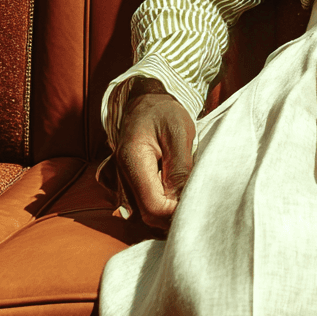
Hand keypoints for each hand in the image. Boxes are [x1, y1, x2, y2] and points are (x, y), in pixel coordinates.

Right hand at [115, 78, 194, 229]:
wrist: (147, 101)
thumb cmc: (165, 112)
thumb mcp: (179, 133)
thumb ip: (179, 169)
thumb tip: (182, 202)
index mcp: (132, 160)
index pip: (153, 206)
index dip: (175, 212)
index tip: (196, 204)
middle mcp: (120, 175)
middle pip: (148, 213)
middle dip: (173, 214)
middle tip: (197, 202)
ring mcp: (120, 181)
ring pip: (145, 211)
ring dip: (168, 209)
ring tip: (187, 194)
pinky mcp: (125, 183)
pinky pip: (143, 203)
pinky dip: (161, 202)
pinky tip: (175, 191)